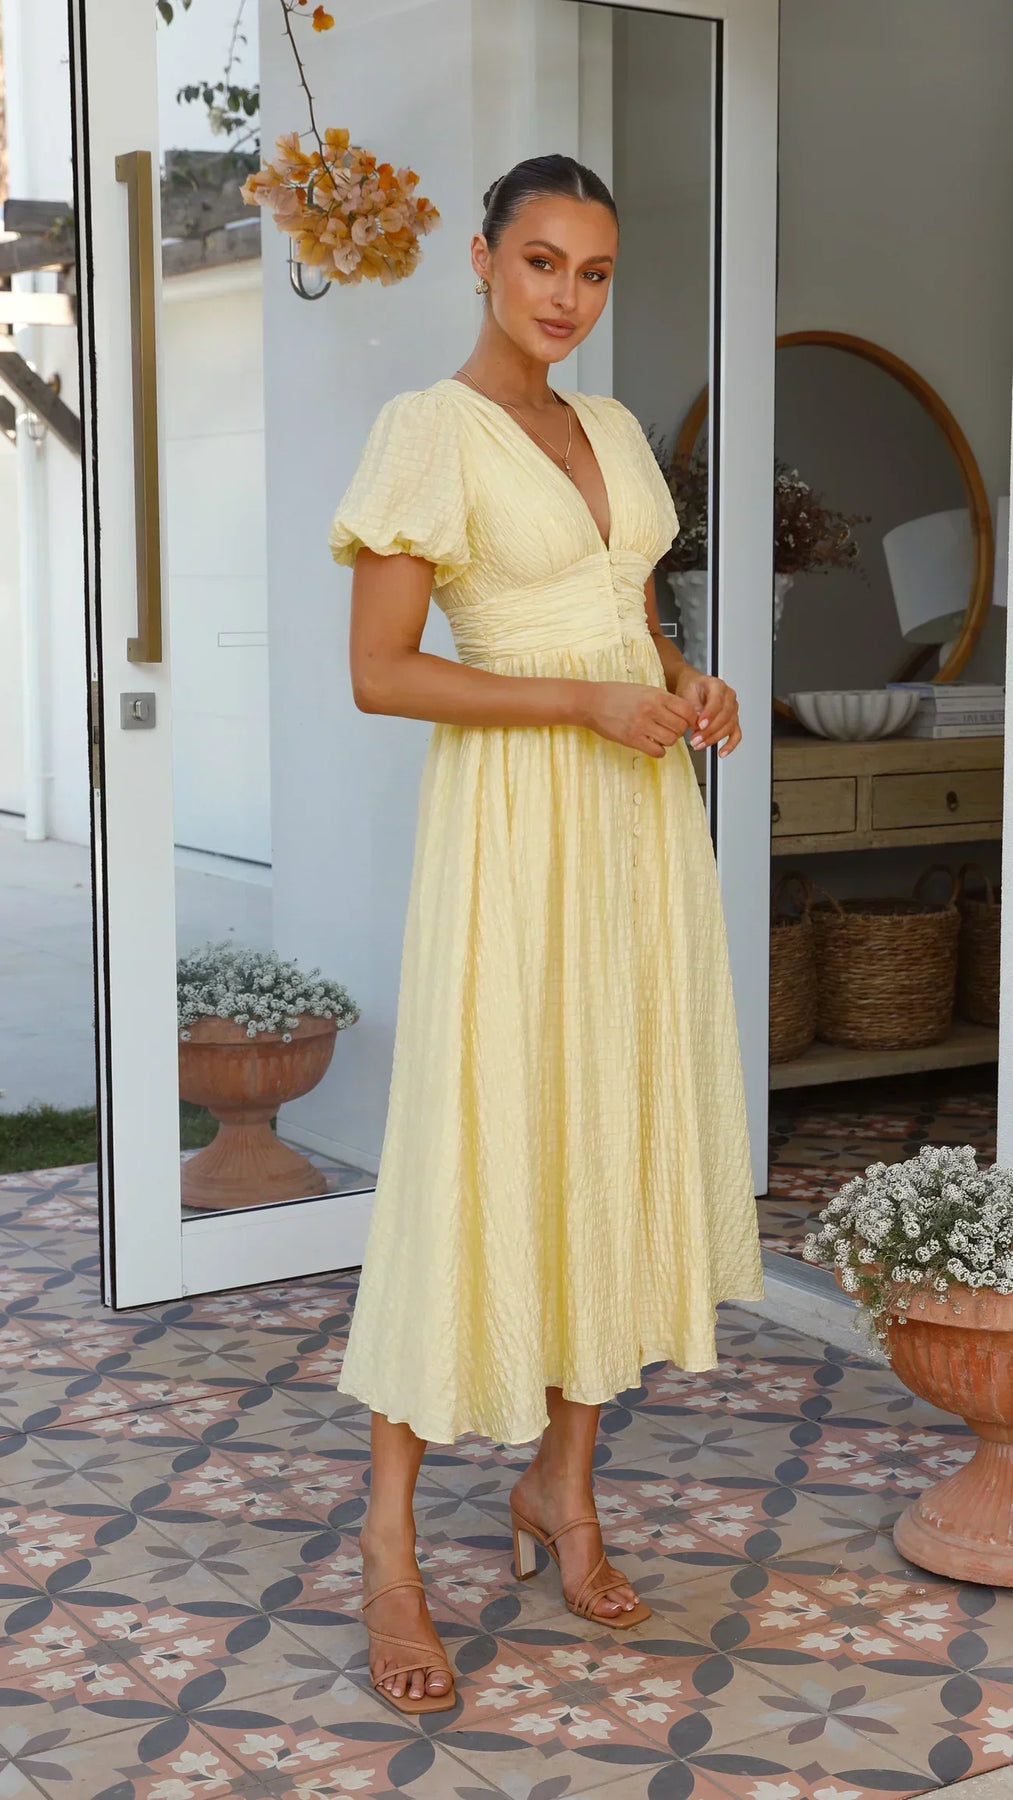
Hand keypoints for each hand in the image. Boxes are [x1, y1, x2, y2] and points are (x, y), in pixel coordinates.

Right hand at [583, 682, 698, 755]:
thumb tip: (683, 713)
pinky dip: (658, 750)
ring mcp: (642, 725)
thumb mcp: (644, 689)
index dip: (691, 719)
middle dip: (679, 731)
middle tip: (670, 729)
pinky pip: (657, 751)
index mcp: (657, 695)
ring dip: (668, 741)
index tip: (687, 722)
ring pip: (671, 740)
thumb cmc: (616, 694)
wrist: (591, 702)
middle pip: (681, 727)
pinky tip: (651, 744)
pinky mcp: (632, 739)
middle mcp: (652, 709)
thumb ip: (663, 700)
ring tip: (659, 736)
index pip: (687, 710)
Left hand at [674, 665, 740, 756]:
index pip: (717, 701)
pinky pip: (736, 734)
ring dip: (714, 739)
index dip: (709, 715)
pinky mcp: (733, 721)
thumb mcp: (686, 693)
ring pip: (729, 726)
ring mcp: (733, 710)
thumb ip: (692, 706)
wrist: (693, 688)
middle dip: (709, 731)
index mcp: (718, 686)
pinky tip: (722, 752)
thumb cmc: (691, 689)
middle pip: (725, 716)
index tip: (700, 725)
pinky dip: (730, 745)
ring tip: (699, 745)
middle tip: (695, 739)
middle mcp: (729, 697)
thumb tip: (697, 721)